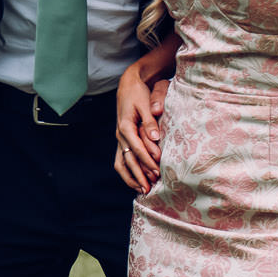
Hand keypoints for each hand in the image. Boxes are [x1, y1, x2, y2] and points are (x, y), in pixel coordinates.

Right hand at [113, 65, 169, 191]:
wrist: (128, 86)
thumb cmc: (139, 94)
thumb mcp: (145, 104)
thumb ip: (150, 122)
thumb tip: (156, 137)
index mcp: (125, 127)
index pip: (137, 149)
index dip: (147, 161)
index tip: (157, 172)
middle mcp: (120, 136)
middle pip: (128, 160)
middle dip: (139, 175)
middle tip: (150, 188)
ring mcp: (120, 139)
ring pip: (121, 164)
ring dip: (131, 178)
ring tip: (142, 190)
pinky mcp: (122, 141)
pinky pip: (121, 161)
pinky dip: (127, 173)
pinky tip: (136, 181)